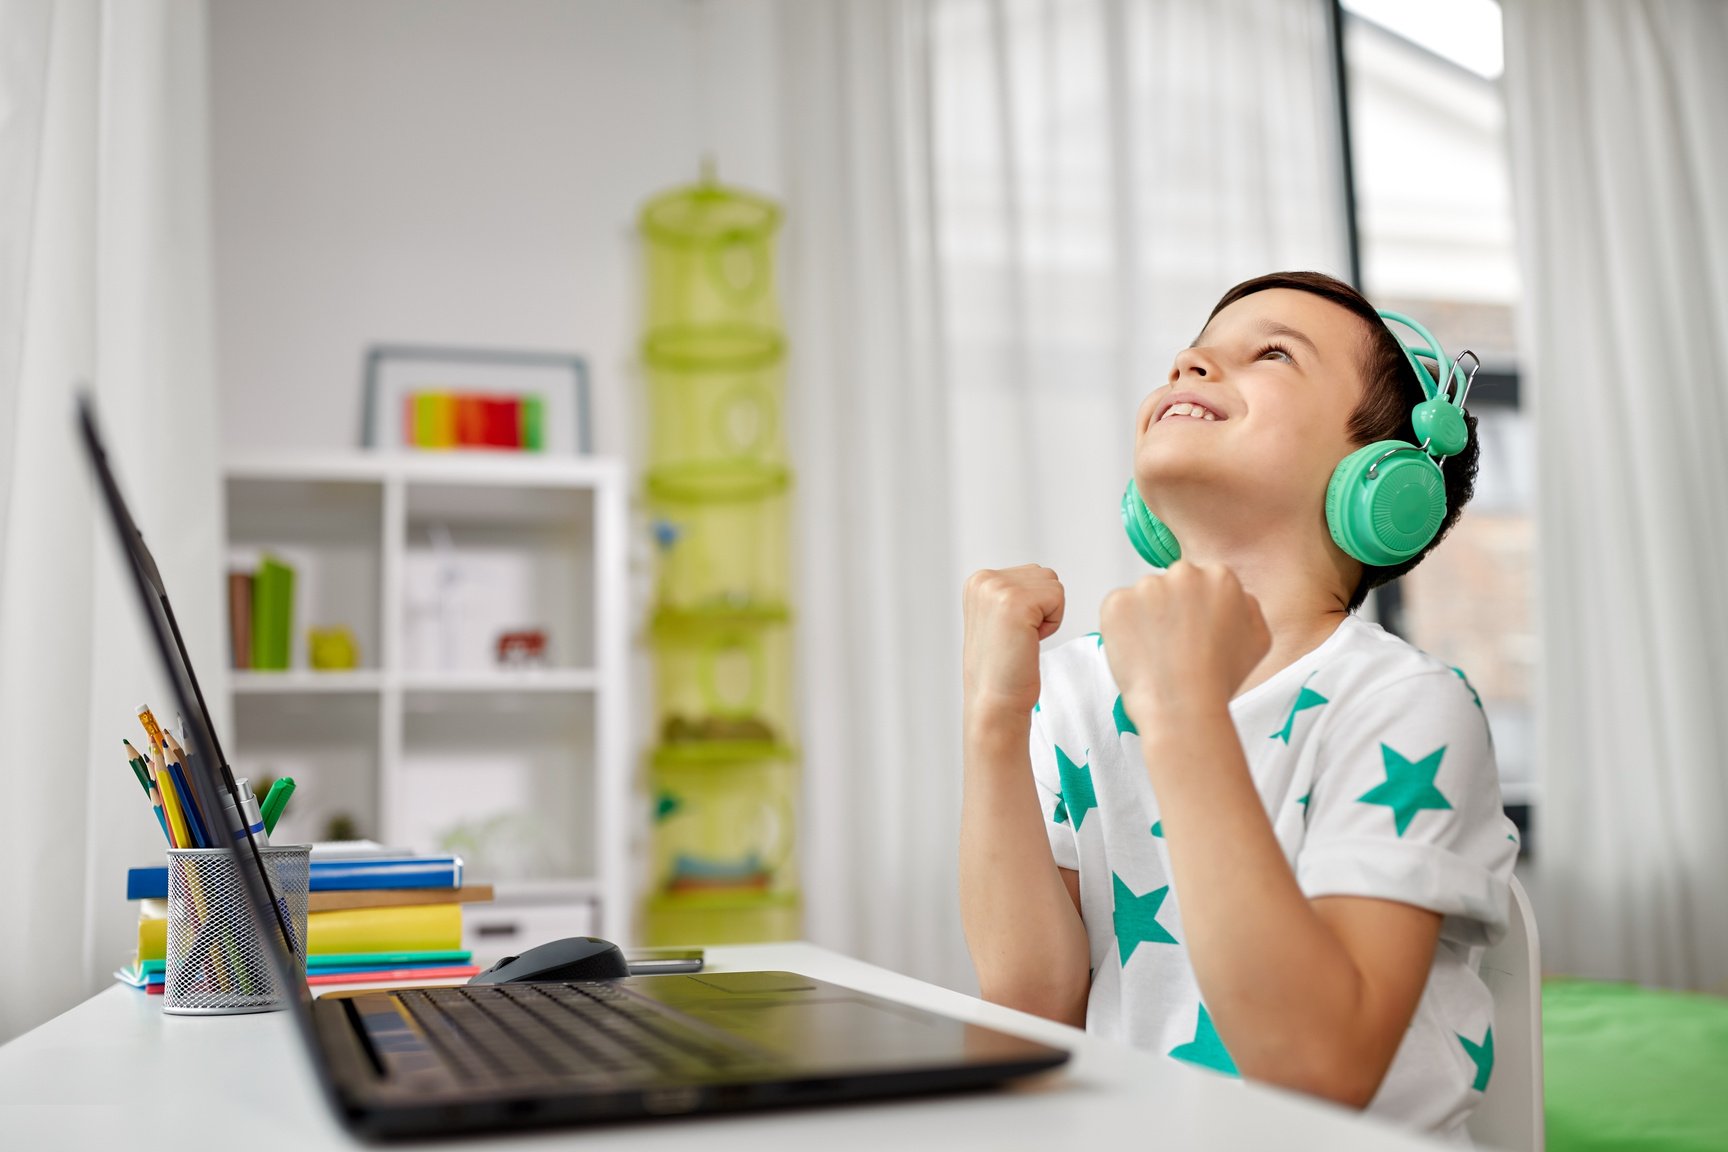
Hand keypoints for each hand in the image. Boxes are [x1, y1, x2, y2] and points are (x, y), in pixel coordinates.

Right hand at [963, 565, 1064, 715]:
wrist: (995, 700)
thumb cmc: (1002, 666)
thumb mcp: (996, 616)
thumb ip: (1011, 590)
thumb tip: (1039, 575)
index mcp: (977, 581)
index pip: (1032, 574)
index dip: (1032, 607)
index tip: (1010, 632)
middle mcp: (983, 580)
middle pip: (1044, 576)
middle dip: (1041, 608)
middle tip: (1018, 637)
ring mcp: (997, 589)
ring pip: (1053, 586)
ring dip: (1047, 615)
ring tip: (1023, 639)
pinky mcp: (1016, 602)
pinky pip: (1058, 598)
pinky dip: (1052, 624)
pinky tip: (1028, 641)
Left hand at [1099, 561, 1269, 722]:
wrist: (1181, 705)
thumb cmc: (1219, 679)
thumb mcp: (1258, 640)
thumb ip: (1248, 607)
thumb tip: (1235, 596)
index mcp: (1220, 577)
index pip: (1202, 581)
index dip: (1197, 610)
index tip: (1195, 632)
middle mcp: (1184, 573)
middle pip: (1172, 584)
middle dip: (1171, 608)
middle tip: (1174, 644)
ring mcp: (1147, 586)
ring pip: (1144, 596)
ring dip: (1146, 617)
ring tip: (1157, 653)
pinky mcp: (1117, 602)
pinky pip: (1118, 609)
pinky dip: (1122, 628)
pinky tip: (1138, 652)